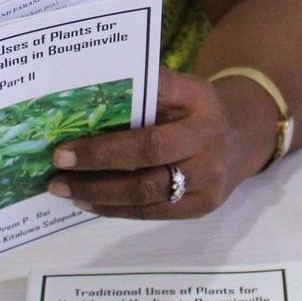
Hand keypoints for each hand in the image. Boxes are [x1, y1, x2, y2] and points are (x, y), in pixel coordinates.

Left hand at [47, 68, 274, 219]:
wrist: (245, 136)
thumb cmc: (198, 108)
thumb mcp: (182, 87)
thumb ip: (147, 91)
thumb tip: (87, 100)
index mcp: (200, 109)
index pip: (149, 131)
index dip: (104, 146)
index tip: (63, 150)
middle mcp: (208, 147)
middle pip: (146, 166)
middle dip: (96, 169)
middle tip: (56, 172)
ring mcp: (208, 183)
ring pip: (146, 196)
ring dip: (99, 194)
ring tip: (65, 189)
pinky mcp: (202, 208)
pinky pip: (153, 213)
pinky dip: (117, 209)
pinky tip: (91, 201)